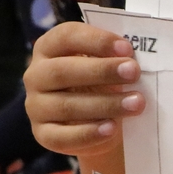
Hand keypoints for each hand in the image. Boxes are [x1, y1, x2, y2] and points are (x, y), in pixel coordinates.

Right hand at [23, 22, 143, 156]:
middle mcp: (36, 75)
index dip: (96, 40)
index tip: (127, 48)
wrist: (101, 121)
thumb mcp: (107, 64)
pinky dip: (88, 134)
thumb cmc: (103, 82)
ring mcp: (36, 106)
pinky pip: (62, 136)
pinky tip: (112, 129)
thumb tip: (136, 59)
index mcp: (49, 48)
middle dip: (102, 71)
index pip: (66, 36)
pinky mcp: (43, 134)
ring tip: (136, 103)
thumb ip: (116, 57)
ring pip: (66, 106)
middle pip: (63, 71)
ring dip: (105, 104)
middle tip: (134, 72)